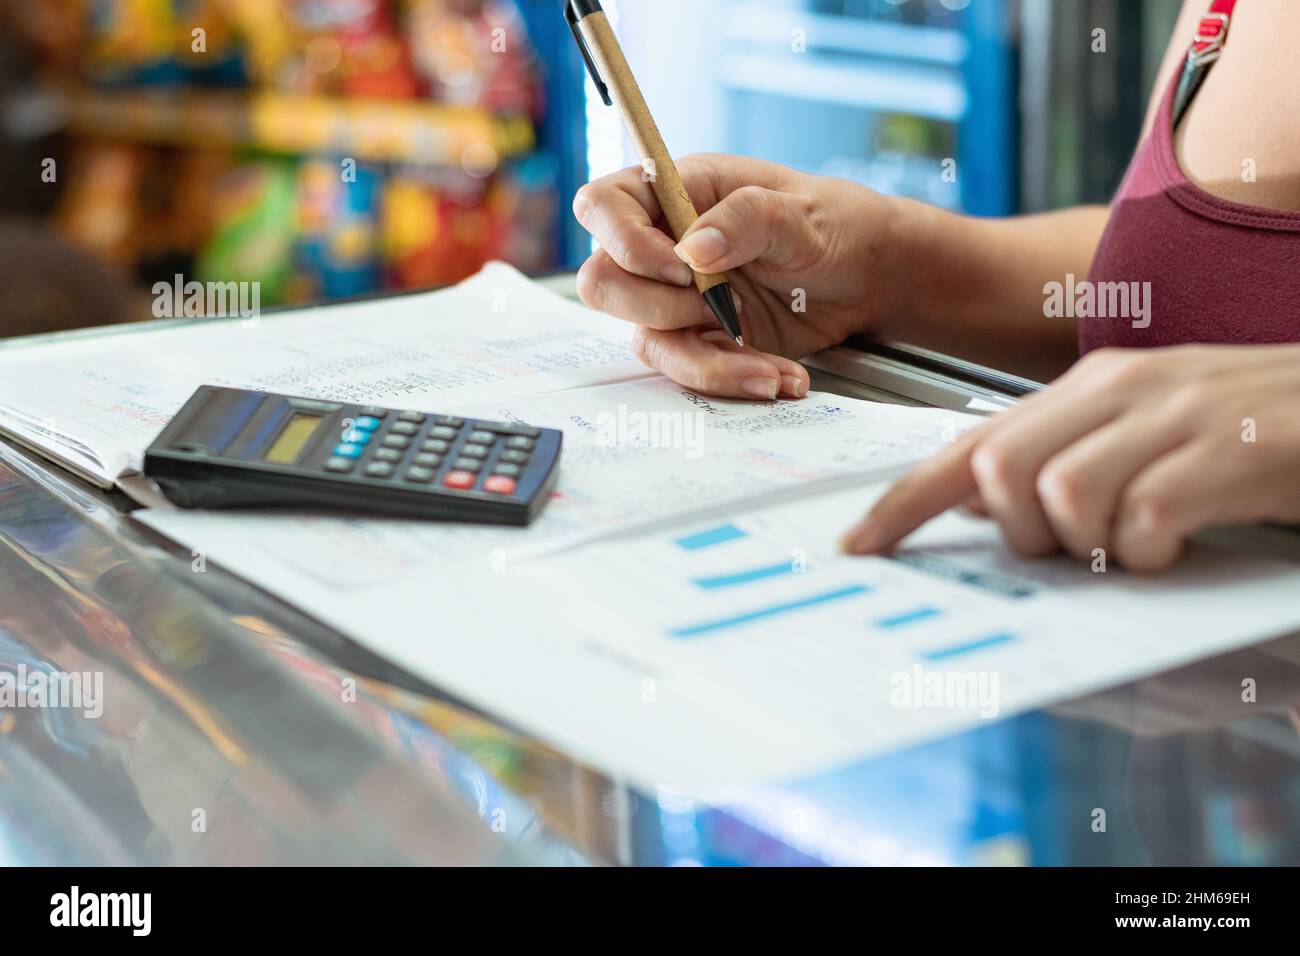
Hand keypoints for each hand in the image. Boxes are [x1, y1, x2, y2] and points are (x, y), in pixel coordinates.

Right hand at [573, 154, 902, 399]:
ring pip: (646, 339)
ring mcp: (679, 298)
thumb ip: (745, 220)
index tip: (680, 267)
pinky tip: (781, 377)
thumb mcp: (800, 212)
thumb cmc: (835, 224)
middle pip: (603, 283)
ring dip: (705, 359)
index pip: (602, 207)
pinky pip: (689, 369)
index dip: (622, 241)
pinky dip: (732, 379)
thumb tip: (691, 248)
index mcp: (677, 192)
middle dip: (657, 306)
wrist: (868, 277)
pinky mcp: (702, 340)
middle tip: (720, 304)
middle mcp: (665, 246)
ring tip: (768, 361)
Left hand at [841, 345, 1299, 571]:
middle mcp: (1120, 390)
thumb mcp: (1141, 432)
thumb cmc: (1245, 429)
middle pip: (999, 466)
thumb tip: (980, 502)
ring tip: (1133, 545)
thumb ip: (1061, 455)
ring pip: (1062, 493)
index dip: (904, 501)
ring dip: (1083, 545)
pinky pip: (1144, 516)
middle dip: (1014, 531)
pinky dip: (1146, 552)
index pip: (968, 444)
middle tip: (1068, 549)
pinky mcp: (1230, 452)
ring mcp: (1175, 415)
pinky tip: (1175, 544)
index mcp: (1088, 387)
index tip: (858, 544)